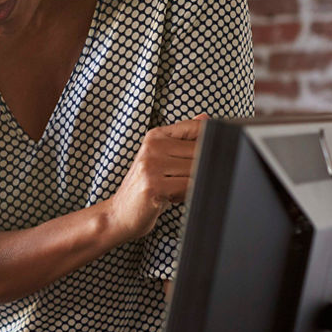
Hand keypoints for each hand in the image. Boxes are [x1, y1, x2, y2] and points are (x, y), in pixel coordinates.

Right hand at [107, 115, 208, 240]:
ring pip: (197, 169)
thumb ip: (183, 139)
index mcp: (155, 136)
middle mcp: (152, 147)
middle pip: (201, 151)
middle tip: (184, 180)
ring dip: (193, 184)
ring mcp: (151, 165)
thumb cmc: (146, 187)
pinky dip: (187, 194)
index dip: (210, 143)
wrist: (121, 213)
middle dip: (201, 169)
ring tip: (176, 189)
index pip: (196, 128)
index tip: (206, 157)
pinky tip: (172, 197)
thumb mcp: (162, 159)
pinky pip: (189, 186)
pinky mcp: (153, 185)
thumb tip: (205, 118)